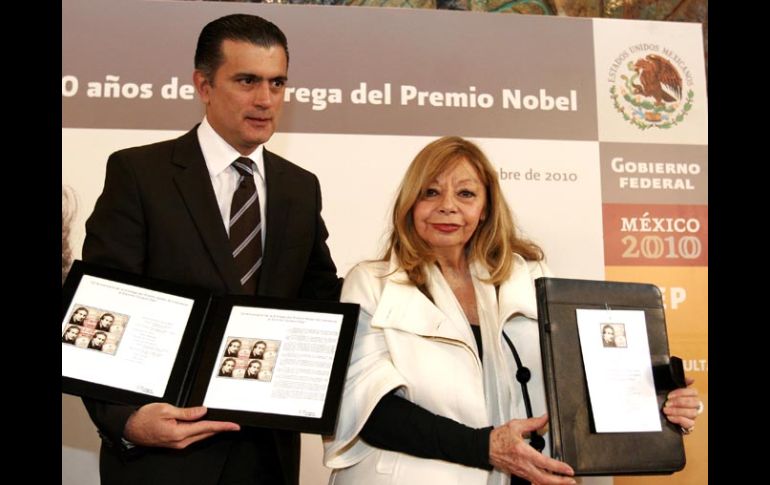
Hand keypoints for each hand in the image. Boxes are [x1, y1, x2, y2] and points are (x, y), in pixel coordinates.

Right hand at [124, 403, 239, 448]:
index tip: (234, 426)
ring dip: (210, 429)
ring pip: (199, 436)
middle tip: (232, 424)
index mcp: (179, 433)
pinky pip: (192, 437)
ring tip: (222, 423)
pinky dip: (200, 431)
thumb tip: (203, 412)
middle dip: (219, 428)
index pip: (206, 428)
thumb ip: (187, 412)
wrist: (130, 428)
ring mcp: (177, 444)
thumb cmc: (144, 417)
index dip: (222, 426)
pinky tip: (205, 425)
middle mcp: (179, 442)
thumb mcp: (166, 409)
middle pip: (205, 434)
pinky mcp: (174, 443)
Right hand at [489, 414, 575, 484]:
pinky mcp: (519, 474)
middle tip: (571, 480)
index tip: (568, 469)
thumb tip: (545, 419)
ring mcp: (521, 471)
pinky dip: (543, 483)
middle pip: (544, 479)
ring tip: (564, 481)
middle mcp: (523, 464)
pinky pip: (534, 481)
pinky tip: (549, 482)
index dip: (558, 467)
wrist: (485, 448)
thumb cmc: (498, 438)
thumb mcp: (515, 425)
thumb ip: (533, 423)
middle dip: (560, 481)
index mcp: (523, 452)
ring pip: (539, 482)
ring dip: (553, 484)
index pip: (544, 462)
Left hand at [662, 377, 702, 432]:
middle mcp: (694, 405)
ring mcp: (692, 415)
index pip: (693, 392)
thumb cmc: (668, 400)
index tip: (669, 395)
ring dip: (677, 411)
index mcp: (691, 395)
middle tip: (667, 403)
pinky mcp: (689, 424)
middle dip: (678, 402)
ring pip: (692, 413)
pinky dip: (679, 419)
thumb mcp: (670, 390)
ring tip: (666, 410)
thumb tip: (691, 379)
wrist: (663, 414)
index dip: (681, 393)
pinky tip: (670, 417)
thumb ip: (679, 383)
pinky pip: (690, 423)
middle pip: (693, 402)